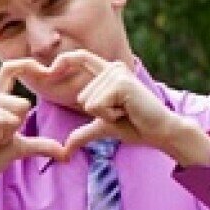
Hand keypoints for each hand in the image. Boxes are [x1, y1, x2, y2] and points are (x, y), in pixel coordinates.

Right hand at [0, 60, 67, 196]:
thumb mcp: (19, 148)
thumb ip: (40, 145)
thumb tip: (66, 154)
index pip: (12, 68)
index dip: (29, 66)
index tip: (49, 72)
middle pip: (22, 104)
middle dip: (16, 128)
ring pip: (13, 115)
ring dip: (5, 135)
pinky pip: (1, 122)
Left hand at [47, 51, 209, 164]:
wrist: (159, 131)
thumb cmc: (134, 126)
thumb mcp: (102, 128)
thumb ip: (82, 134)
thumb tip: (64, 152)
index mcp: (107, 73)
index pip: (81, 57)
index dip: (63, 61)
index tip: (50, 72)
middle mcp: (112, 68)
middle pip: (81, 97)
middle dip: (98, 113)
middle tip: (122, 112)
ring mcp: (117, 73)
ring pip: (87, 102)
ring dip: (105, 115)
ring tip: (126, 111)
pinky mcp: (120, 83)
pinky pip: (96, 106)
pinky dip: (109, 115)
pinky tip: (127, 111)